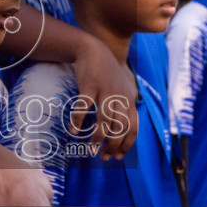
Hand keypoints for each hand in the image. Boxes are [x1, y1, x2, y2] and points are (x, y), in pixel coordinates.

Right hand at [70, 35, 137, 159]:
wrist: (94, 49)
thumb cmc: (106, 73)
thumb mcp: (122, 88)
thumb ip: (124, 106)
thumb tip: (121, 129)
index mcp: (128, 100)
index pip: (133, 128)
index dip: (126, 145)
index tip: (117, 157)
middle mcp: (120, 97)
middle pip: (120, 127)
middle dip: (113, 145)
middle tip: (103, 157)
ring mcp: (105, 91)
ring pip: (105, 120)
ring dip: (98, 138)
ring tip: (91, 150)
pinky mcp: (90, 85)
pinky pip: (84, 106)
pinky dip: (78, 121)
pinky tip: (73, 132)